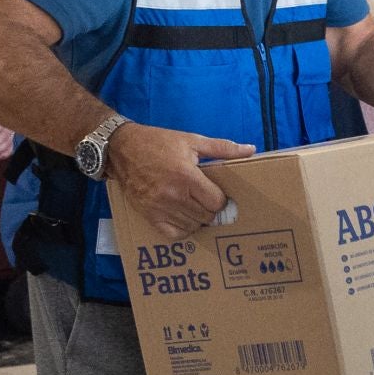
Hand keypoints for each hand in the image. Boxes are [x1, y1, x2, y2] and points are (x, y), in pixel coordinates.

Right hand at [105, 123, 255, 239]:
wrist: (122, 148)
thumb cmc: (159, 143)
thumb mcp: (192, 140)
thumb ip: (223, 148)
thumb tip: (250, 150)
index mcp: (186, 176)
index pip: (216, 202)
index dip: (221, 199)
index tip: (216, 192)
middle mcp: (173, 195)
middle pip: (206, 216)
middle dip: (210, 209)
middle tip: (206, 199)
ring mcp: (159, 208)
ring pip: (192, 226)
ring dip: (198, 219)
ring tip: (194, 205)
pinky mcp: (148, 215)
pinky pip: (174, 234)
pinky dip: (182, 229)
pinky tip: (183, 217)